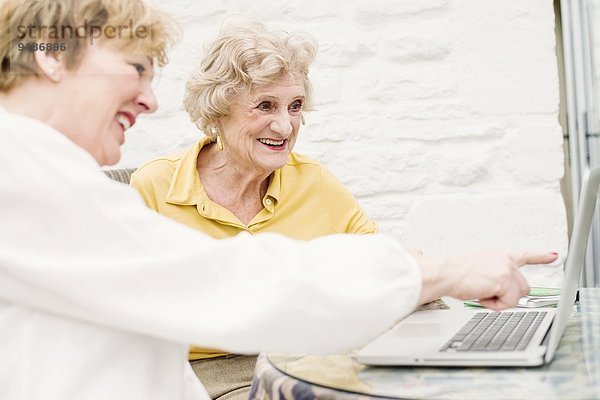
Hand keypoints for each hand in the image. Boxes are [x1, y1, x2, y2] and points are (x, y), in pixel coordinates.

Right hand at [415, 251, 558, 309]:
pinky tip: (481, 296)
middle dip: (508, 295)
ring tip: (482, 293)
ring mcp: (506, 270)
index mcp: (499, 256)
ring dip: (501, 301)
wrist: (446, 273)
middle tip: (487, 293)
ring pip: (517, 296)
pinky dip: (495, 305)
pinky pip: (508, 303)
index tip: (554, 255)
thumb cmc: (456, 274)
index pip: (525, 255)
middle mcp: (505, 261)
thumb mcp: (480, 270)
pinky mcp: (504, 281)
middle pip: (523, 287)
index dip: (541, 256)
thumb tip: (499, 289)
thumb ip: (495, 276)